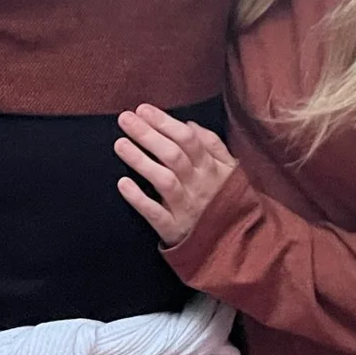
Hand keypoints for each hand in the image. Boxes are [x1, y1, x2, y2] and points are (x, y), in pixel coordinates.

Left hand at [114, 104, 239, 247]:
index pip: (188, 140)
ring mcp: (186, 208)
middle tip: (124, 119)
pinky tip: (123, 183)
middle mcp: (199, 185)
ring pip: (164, 181)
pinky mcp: (174, 229)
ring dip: (141, 161)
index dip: (165, 123)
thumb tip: (190, 123)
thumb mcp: (230, 171)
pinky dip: (139, 199)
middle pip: (173, 155)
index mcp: (211, 168)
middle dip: (148, 135)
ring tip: (119, 144)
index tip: (143, 109)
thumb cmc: (226, 200)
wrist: (235, 244)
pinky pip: (156, 214)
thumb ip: (213, 146)